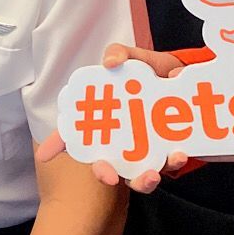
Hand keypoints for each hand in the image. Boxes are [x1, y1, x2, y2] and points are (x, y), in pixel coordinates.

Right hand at [34, 43, 192, 191]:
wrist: (188, 81)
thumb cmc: (153, 74)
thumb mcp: (136, 59)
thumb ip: (119, 54)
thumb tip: (109, 63)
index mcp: (106, 120)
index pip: (78, 134)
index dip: (58, 144)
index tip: (45, 155)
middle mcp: (123, 142)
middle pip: (106, 167)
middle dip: (104, 173)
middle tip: (107, 175)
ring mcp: (147, 152)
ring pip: (139, 177)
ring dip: (143, 181)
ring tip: (151, 173)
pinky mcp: (171, 155)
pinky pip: (170, 166)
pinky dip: (174, 163)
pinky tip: (178, 153)